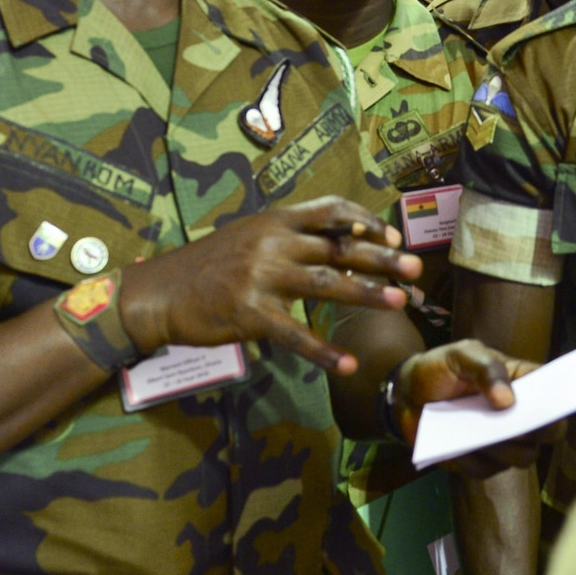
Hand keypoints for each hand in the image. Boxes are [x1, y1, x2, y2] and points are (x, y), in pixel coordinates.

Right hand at [119, 197, 419, 374]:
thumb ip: (288, 236)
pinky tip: (348, 363)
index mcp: (275, 221)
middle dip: (382, 257)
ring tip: (401, 301)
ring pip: (327, 284)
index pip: (330, 211)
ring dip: (367, 294)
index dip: (366, 221)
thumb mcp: (249, 235)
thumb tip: (338, 243)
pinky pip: (295, 335)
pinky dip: (323, 351)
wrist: (159, 292)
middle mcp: (273, 243)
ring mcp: (261, 278)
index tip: (393, 234)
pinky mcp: (250, 314)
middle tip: (416, 267)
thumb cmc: (208, 265)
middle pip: (338, 247)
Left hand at [392, 340, 563, 477]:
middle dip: (536, 431)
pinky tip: (455, 447)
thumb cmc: (440, 369)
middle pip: (548, 433)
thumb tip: (509, 401)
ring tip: (477, 434)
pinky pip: (486, 470)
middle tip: (515, 424)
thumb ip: (486, 368)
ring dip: (503, 448)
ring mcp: (503, 442)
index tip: (551, 406)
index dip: (560, 401)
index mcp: (522, 383)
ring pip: (522, 457)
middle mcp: (519, 416)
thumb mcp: (460, 355)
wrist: (407, 394)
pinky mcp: (481, 463)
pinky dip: (472, 460)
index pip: (554, 393)